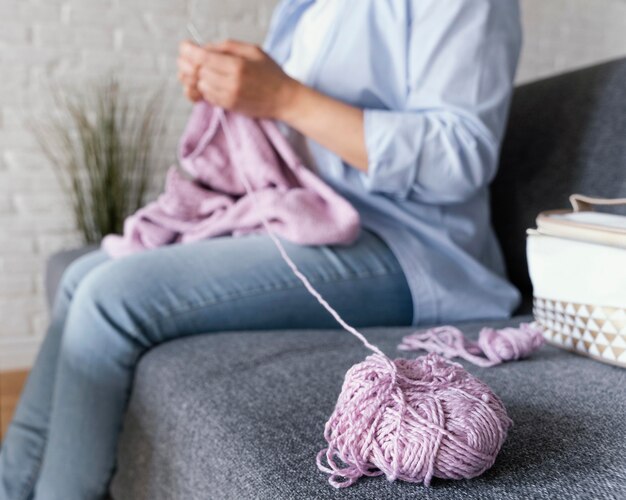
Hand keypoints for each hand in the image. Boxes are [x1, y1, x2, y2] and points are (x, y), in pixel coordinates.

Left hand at [178, 39, 299, 118]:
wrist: (285, 99)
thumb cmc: (270, 73)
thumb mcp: (253, 50)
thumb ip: (227, 46)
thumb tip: (205, 48)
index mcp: (237, 65)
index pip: (203, 58)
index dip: (189, 52)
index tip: (184, 47)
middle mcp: (232, 82)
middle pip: (198, 72)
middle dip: (191, 65)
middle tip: (190, 60)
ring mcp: (230, 96)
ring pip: (201, 86)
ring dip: (198, 79)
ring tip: (202, 73)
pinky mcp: (230, 107)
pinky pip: (208, 97)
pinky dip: (205, 90)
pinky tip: (210, 85)